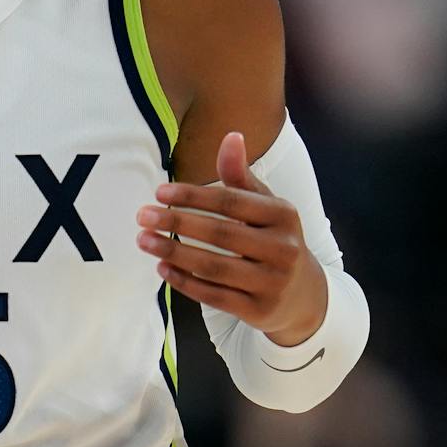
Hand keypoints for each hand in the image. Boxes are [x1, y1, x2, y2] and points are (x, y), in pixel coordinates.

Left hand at [136, 130, 327, 345]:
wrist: (304, 295)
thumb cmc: (274, 239)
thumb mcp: (266, 207)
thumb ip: (241, 177)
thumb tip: (231, 136)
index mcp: (284, 215)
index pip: (232, 202)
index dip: (193, 196)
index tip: (158, 192)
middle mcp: (283, 249)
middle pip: (220, 234)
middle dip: (177, 223)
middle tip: (141, 216)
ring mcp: (272, 282)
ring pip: (213, 267)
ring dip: (173, 252)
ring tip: (143, 240)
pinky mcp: (258, 311)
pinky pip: (213, 296)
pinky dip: (184, 282)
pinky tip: (161, 268)